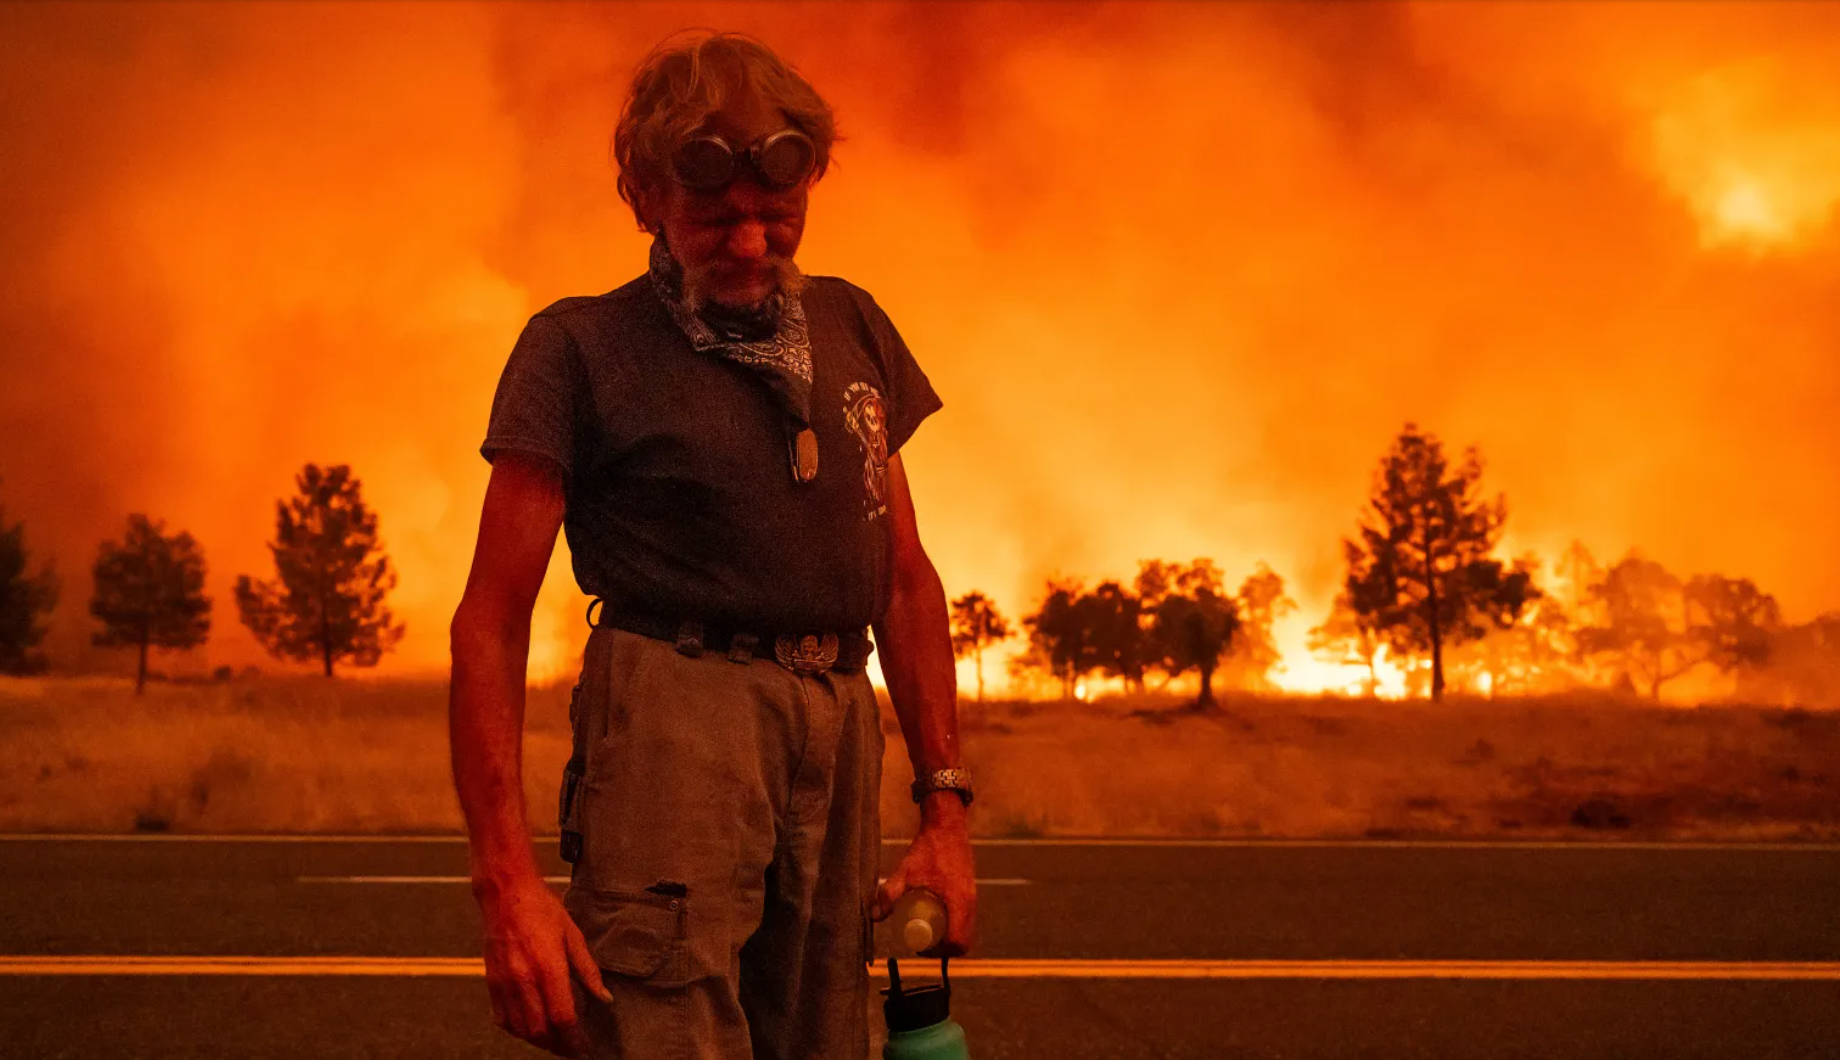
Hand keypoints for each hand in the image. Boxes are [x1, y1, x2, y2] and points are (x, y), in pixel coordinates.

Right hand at [476, 874, 611, 1057]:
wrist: (506, 893)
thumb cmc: (543, 909)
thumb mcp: (573, 935)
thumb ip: (588, 970)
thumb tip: (604, 998)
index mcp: (548, 968)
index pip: (563, 1018)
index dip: (575, 1039)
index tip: (585, 1047)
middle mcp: (524, 980)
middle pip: (541, 1030)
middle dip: (559, 1045)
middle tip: (573, 1047)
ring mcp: (505, 983)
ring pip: (521, 1029)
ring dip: (539, 1040)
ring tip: (555, 1040)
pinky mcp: (492, 981)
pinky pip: (503, 1018)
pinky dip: (518, 1030)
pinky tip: (530, 1027)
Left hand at [870, 801, 976, 956]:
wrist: (947, 826)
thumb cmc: (928, 848)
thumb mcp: (906, 871)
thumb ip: (889, 894)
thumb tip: (874, 916)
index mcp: (959, 902)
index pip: (956, 942)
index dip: (938, 952)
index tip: (920, 946)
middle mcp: (970, 903)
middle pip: (963, 942)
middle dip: (943, 950)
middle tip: (921, 943)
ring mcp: (973, 898)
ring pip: (967, 932)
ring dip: (949, 938)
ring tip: (927, 932)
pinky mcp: (971, 892)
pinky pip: (967, 920)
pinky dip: (954, 926)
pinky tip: (936, 918)